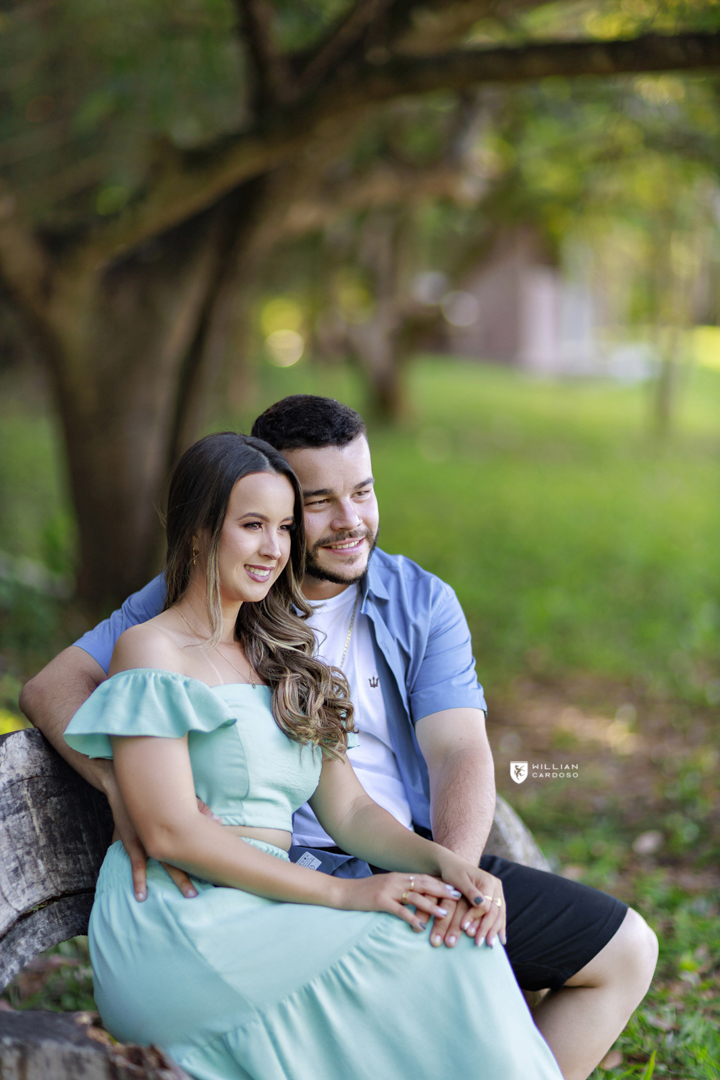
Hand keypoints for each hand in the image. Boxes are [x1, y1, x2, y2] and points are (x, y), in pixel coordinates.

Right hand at [107, 779, 214, 900]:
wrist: (125, 786)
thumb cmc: (156, 792)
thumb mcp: (179, 797)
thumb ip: (199, 809)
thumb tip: (219, 821)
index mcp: (177, 825)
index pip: (194, 845)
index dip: (204, 860)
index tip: (215, 873)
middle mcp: (163, 835)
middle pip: (179, 859)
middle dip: (187, 877)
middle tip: (195, 895)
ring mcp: (148, 840)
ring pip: (162, 864)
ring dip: (170, 880)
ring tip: (178, 897)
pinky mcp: (133, 843)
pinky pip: (136, 866)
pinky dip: (139, 881)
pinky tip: (141, 896)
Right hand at [335, 872, 459, 931]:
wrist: (343, 892)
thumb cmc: (365, 893)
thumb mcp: (386, 888)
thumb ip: (401, 891)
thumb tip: (417, 898)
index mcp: (398, 877)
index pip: (425, 878)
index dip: (441, 883)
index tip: (456, 888)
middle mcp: (396, 880)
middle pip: (424, 884)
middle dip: (442, 890)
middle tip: (458, 897)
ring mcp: (388, 889)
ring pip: (415, 896)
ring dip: (431, 905)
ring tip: (445, 914)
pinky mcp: (380, 901)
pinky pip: (399, 910)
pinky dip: (411, 918)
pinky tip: (420, 927)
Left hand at [432, 852, 506, 947]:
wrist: (453, 865)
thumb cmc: (452, 872)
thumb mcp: (458, 880)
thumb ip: (470, 892)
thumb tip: (481, 904)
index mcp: (488, 881)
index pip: (485, 905)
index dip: (475, 918)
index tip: (464, 928)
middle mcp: (496, 886)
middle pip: (495, 911)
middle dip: (486, 929)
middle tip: (478, 943)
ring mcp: (497, 892)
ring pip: (499, 915)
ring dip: (494, 931)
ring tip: (489, 945)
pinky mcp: (495, 898)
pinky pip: (500, 914)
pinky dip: (499, 927)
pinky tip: (501, 940)